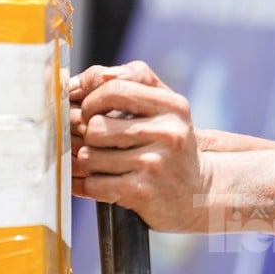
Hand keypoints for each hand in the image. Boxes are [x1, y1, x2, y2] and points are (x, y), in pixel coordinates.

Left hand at [69, 61, 209, 232]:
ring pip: (90, 156)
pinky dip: (89, 185)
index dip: (91, 99)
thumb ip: (129, 81)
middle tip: (98, 142)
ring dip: (88, 162)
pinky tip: (104, 182)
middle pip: (96, 126)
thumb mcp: (164, 106)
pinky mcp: (141, 192)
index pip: (115, 89)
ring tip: (104, 163)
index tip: (88, 110)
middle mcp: (167, 132)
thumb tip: (76, 83)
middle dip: (88, 135)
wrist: (198, 192)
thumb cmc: (170, 143)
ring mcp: (154, 163)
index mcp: (172, 106)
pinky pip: (93, 184)